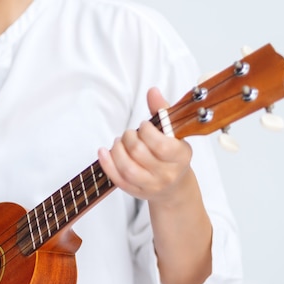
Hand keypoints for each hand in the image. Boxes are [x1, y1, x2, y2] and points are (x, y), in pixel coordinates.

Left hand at [98, 87, 192, 202]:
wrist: (174, 187)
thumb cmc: (172, 155)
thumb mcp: (173, 133)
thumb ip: (162, 111)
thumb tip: (152, 91)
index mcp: (180, 157)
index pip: (160, 144)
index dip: (146, 131)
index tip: (143, 125)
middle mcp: (167, 174)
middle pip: (139, 153)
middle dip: (129, 138)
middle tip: (129, 134)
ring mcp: (151, 185)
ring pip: (127, 168)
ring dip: (117, 150)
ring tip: (118, 142)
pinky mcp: (136, 192)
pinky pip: (118, 179)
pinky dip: (107, 164)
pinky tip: (103, 152)